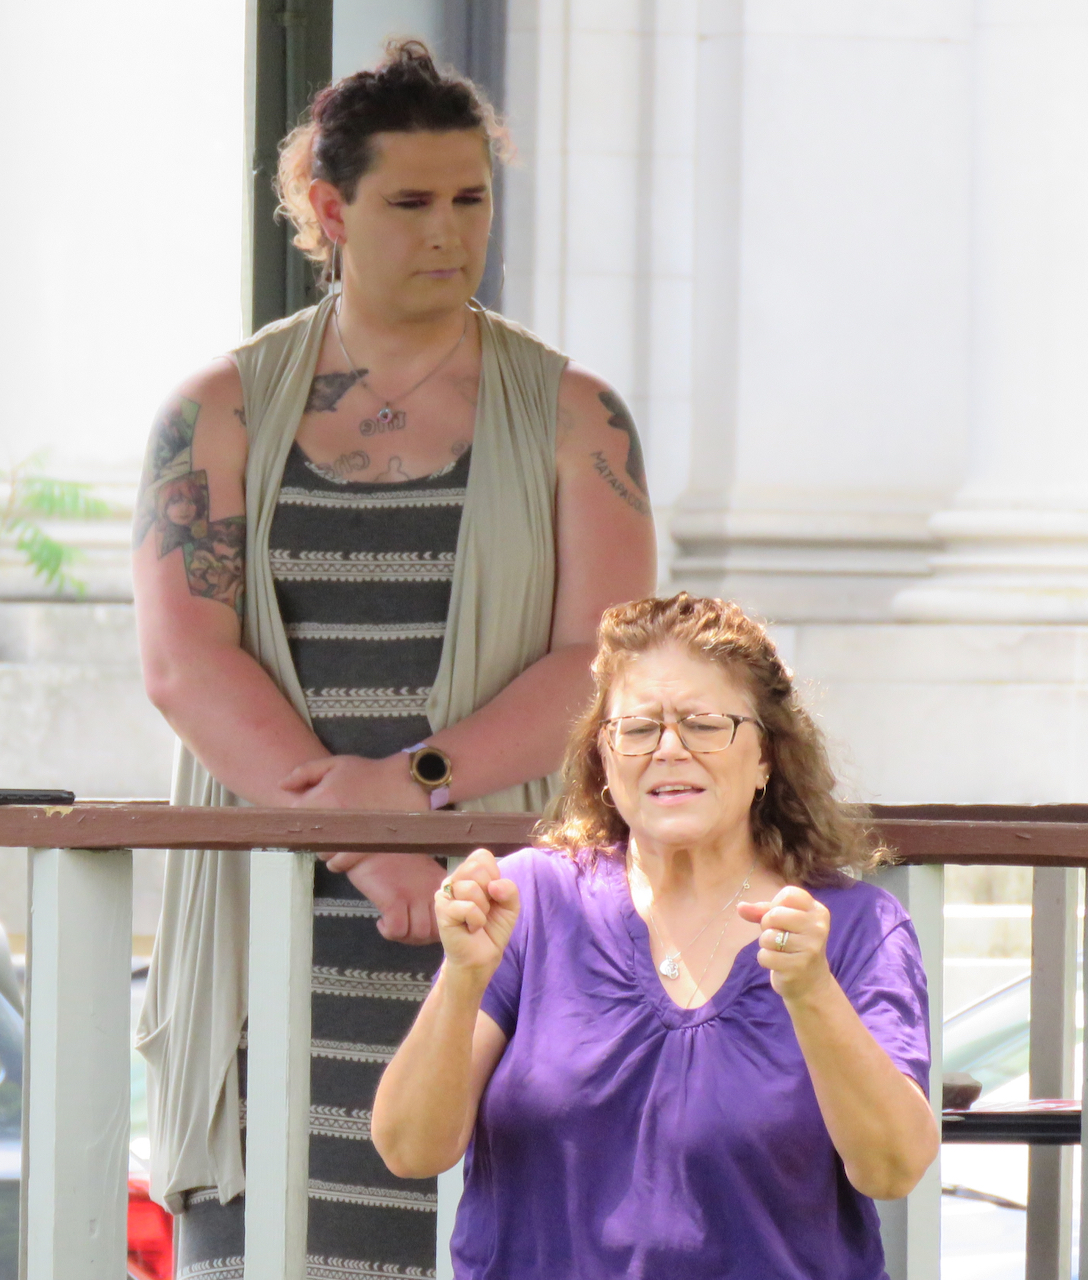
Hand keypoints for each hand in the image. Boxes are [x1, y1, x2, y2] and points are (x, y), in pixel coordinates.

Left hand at [280, 753, 426, 875]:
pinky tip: (345, 847)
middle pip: (307, 837)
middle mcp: (332, 820)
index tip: (306, 815)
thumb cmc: (369, 773)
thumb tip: (281, 787)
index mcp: (322, 797)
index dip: (298, 816)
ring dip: (325, 846)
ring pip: (321, 853)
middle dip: (313, 832)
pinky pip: (338, 865)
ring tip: (338, 834)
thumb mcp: (335, 764)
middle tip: (326, 823)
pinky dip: (338, 860)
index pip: (293, 816)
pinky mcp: (361, 850)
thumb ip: (304, 773)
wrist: (405, 784)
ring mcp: (347, 837)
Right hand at [345, 853, 445, 944]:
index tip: (419, 926)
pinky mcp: (394, 899)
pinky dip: (388, 931)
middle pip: (435, 930)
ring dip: (404, 936)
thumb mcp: (420, 871)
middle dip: (421, 938)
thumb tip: (433, 916)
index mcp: (439, 883)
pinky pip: (398, 929)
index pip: (451, 916)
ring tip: (393, 926)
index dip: (436, 929)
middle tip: (405, 931)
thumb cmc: (393, 857)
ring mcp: (413, 894)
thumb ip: (430, 890)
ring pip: (419, 933)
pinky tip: (381, 922)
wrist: (371, 841)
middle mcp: (430, 890)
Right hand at [435, 849, 519, 978]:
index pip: (481, 856)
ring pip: (471, 887)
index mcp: (468, 874)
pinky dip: (477, 920)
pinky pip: (467, 907)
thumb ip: (509, 889)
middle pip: (476, 868)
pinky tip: (471, 928)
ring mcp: (445, 895)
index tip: (493, 894)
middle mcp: (454, 880)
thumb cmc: (492, 929)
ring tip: (477, 920)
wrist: (482, 957)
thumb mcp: (510, 906)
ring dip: (483, 909)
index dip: (494, 874)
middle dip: (489, 892)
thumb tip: (495, 885)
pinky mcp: (442, 911)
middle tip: (485, 909)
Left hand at [737, 886, 831, 1002]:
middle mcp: (818, 928)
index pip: (789, 894)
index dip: (776, 904)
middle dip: (767, 925)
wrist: (811, 983)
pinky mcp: (797, 967)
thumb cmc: (794, 945)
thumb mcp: (783, 923)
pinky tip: (778, 963)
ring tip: (779, 950)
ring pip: (768, 936)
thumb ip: (762, 910)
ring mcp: (809, 948)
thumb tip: (740, 906)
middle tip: (778, 935)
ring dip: (766, 944)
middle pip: (775, 914)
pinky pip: (765, 956)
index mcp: (818, 912)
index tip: (782, 917)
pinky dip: (765, 959)